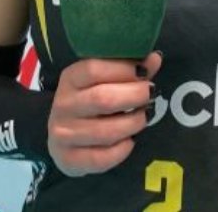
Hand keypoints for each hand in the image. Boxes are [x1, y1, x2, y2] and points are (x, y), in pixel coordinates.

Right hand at [48, 52, 161, 176]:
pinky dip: (123, 149)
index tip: (145, 72)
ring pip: (106, 131)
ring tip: (143, 117)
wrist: (64, 137)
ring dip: (133, 123)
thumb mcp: (103, 81)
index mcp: (70, 78)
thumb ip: (129, 70)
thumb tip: (155, 58)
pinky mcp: (69, 159)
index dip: (123, 69)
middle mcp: (63, 105)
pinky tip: (130, 141)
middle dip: (135, 96)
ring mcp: (63, 134)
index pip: (93, 69)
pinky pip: (103, 158)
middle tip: (150, 94)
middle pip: (103, 99)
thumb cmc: (90, 102)